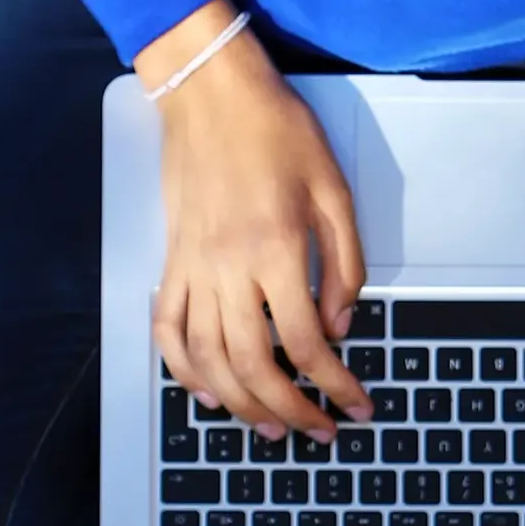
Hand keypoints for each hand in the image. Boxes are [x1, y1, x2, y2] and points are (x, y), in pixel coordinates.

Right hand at [140, 0, 374, 443]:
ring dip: (240, 404)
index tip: (356, 405)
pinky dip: (182, 370)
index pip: (308, 340)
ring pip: (209, 359)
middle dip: (291, 410)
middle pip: (255, 364)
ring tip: (271, 427)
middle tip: (318, 431)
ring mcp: (193, 267)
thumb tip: (340, 324)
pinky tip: (206, 393)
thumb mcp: (333, 188)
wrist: (212, 94)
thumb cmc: (278, 131)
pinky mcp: (172, 260)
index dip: (335, 384)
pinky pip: (168, 330)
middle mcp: (229, 266)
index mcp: (276, 247)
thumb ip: (344, 262)